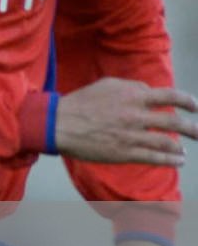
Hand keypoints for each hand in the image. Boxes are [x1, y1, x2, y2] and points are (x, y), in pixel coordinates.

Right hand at [55, 78, 197, 163]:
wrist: (61, 124)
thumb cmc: (82, 102)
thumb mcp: (107, 84)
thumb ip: (132, 86)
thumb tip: (150, 91)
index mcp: (133, 96)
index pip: (170, 96)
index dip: (187, 101)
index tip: (195, 106)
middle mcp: (136, 115)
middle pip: (174, 122)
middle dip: (193, 128)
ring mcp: (132, 136)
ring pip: (167, 143)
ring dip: (180, 148)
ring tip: (184, 152)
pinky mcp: (124, 153)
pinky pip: (154, 158)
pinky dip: (170, 160)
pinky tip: (178, 161)